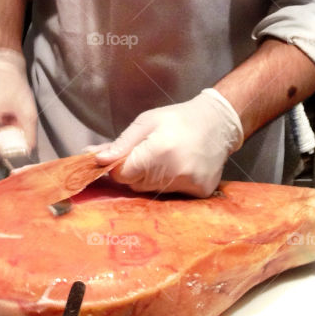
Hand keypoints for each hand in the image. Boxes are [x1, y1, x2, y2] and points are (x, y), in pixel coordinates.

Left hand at [92, 88, 243, 195]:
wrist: (219, 123)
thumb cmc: (178, 119)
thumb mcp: (146, 122)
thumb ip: (121, 143)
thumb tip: (95, 159)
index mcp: (158, 151)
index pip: (122, 174)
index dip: (119, 167)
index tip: (125, 157)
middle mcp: (174, 171)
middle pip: (136, 184)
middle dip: (135, 172)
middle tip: (148, 154)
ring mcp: (189, 184)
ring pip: (152, 192)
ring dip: (152, 179)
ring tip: (166, 159)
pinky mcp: (201, 192)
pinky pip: (172, 196)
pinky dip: (170, 185)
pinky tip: (180, 168)